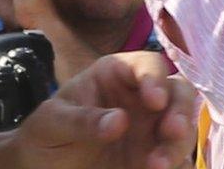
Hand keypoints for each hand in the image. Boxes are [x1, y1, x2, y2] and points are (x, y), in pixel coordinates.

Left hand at [10, 52, 196, 168]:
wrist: (41, 168)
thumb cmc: (45, 133)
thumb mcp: (52, 121)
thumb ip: (83, 120)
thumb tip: (120, 121)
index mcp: (118, 75)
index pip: (148, 65)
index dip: (156, 79)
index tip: (154, 101)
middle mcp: (141, 99)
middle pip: (179, 93)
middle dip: (181, 111)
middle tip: (172, 131)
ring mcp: (150, 130)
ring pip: (182, 129)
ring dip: (178, 145)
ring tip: (156, 166)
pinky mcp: (152, 159)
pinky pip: (177, 161)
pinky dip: (178, 166)